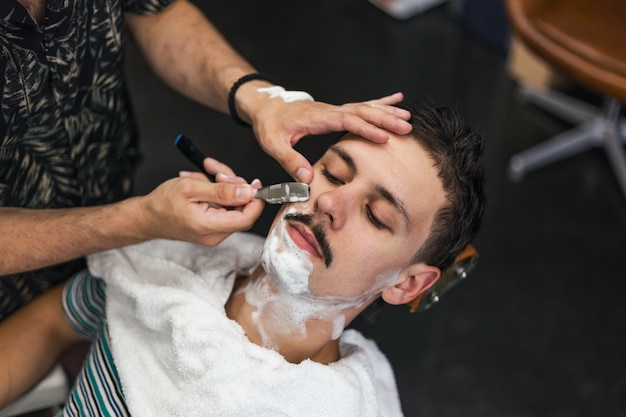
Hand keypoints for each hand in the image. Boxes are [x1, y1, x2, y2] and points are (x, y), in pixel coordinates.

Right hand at [136, 170, 263, 246]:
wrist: (147, 217)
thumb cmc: (162, 203)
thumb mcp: (192, 188)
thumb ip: (222, 191)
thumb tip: (248, 191)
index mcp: (209, 226)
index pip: (247, 218)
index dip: (256, 200)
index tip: (255, 184)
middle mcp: (215, 235)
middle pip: (241, 209)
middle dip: (234, 186)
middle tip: (218, 172)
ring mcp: (214, 233)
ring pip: (233, 206)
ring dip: (223, 186)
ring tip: (204, 176)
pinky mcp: (212, 228)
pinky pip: (224, 208)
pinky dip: (217, 193)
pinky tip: (203, 184)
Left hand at [249, 92, 412, 182]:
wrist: (266, 105)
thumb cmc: (269, 124)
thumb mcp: (272, 143)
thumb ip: (289, 160)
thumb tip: (306, 178)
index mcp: (316, 118)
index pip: (346, 121)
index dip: (366, 128)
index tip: (385, 137)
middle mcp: (329, 110)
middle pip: (361, 111)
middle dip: (385, 118)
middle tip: (407, 126)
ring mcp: (334, 109)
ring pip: (365, 107)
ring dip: (386, 111)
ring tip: (408, 117)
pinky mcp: (335, 111)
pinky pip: (361, 106)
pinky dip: (380, 102)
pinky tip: (396, 99)